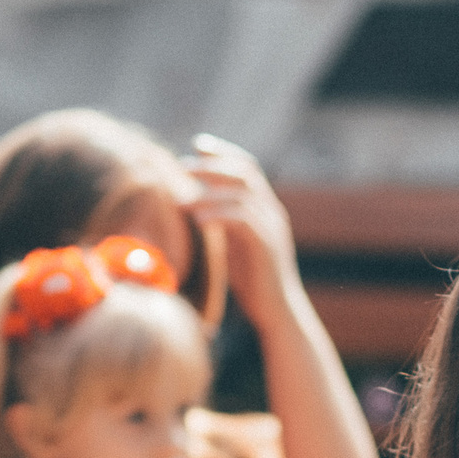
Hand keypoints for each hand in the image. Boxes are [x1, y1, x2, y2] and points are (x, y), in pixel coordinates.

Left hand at [183, 134, 300, 321]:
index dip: (223, 153)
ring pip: (241, 195)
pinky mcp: (266, 247)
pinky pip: (242, 221)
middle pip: (245, 173)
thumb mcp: (235, 246)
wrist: (277, 313)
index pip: (247, 168)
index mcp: (266, 209)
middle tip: (181, 165)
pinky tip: (198, 222)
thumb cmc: (254, 283)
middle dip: (212, 165)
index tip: (197, 145)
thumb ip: (223, 224)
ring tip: (180, 201)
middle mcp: (273, 213)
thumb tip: (197, 208)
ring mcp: (272, 228)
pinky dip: (218, 216)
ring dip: (207, 194)